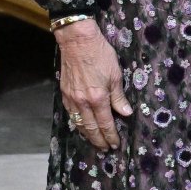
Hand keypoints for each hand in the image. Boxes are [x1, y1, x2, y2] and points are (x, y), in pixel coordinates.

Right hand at [56, 20, 131, 150]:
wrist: (77, 41)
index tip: (115, 144)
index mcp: (98, 98)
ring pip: (79, 123)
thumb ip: (119, 97)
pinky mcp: (64, 93)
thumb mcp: (115, 75)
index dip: (111, 136)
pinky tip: (82, 126)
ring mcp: (72, 98)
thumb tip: (125, 113)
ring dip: (87, 135)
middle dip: (99, 140)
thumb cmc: (100, 54)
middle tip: (105, 148)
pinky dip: (78, 123)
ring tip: (95, 141)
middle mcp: (83, 102)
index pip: (105, 124)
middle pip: (91, 128)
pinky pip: (71, 114)